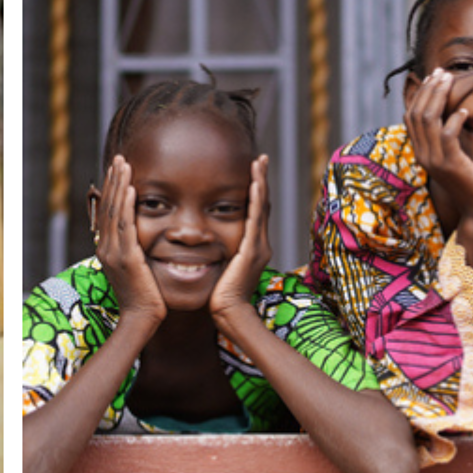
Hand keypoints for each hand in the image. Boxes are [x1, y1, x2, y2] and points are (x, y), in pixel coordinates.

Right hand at [92, 156, 165, 326]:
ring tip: (124, 165)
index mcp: (106, 249)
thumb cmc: (144, 297)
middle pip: (107, 207)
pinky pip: (126, 225)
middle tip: (119, 158)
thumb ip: (134, 250)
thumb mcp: (135, 269)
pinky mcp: (127, 258)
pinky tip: (132, 188)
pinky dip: (127, 205)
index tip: (116, 170)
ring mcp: (114, 252)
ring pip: (115, 211)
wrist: (141, 319)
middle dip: (113, 180)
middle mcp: (106, 248)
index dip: (111, 189)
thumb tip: (140, 238)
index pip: (106, 212)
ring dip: (119, 185)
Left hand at [209, 155, 271, 322]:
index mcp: (253, 247)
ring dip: (260, 183)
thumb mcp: (222, 267)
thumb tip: (208, 244)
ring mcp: (258, 247)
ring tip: (259, 163)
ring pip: (262, 208)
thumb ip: (222, 253)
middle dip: (262, 180)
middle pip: (263, 204)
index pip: (256, 212)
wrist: (229, 314)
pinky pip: (254, 220)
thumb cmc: (221, 296)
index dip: (256, 191)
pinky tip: (254, 185)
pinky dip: (255, 201)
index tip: (254, 171)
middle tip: (261, 158)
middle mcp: (260, 244)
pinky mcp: (252, 251)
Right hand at [405, 69, 472, 214]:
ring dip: (439, 96)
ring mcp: (435, 160)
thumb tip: (456, 113)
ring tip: (451, 81)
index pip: (412, 116)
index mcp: (422, 151)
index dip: (422, 93)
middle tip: (442, 72)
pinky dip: (454, 120)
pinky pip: (447, 136)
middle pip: (417, 113)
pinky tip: (465, 110)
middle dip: (429, 89)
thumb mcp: (458, 156)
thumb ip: (451, 138)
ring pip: (428, 120)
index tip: (435, 77)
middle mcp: (423, 154)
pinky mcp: (451, 165)